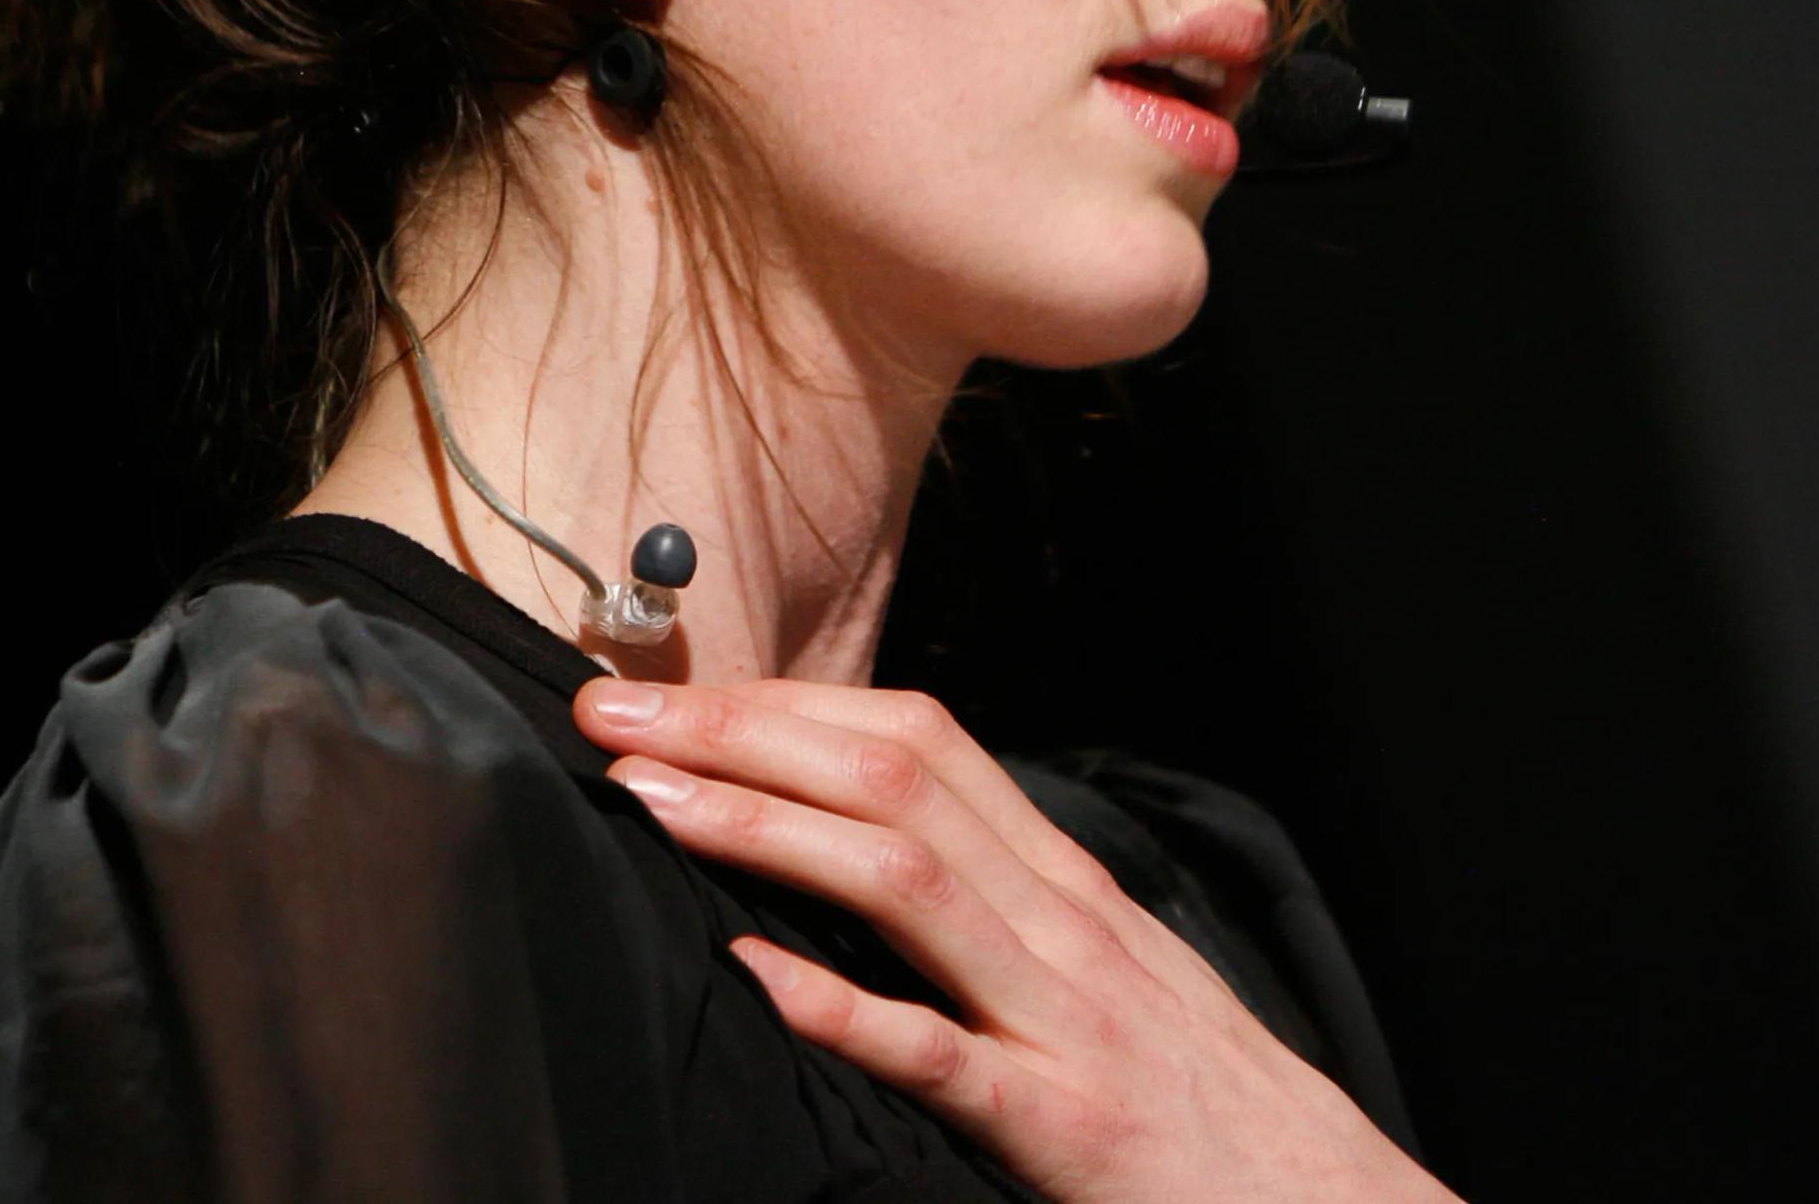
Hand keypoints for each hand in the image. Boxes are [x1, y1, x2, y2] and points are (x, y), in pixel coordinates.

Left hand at [577, 677, 1454, 1203]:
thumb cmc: (1205, 1102)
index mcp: (1066, 886)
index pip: (922, 742)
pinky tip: (757, 973)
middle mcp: (1064, 926)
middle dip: (744, 736)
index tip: (675, 691)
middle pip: (896, 783)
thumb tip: (871, 862)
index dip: (788, 704)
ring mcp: (1065, 1019)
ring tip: (651, 800)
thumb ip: (1002, 918)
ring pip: (907, 882)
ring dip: (766, 827)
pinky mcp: (1063, 1126)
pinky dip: (844, 1007)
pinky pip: (941, 1055)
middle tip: (614, 714)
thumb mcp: (1108, 980)